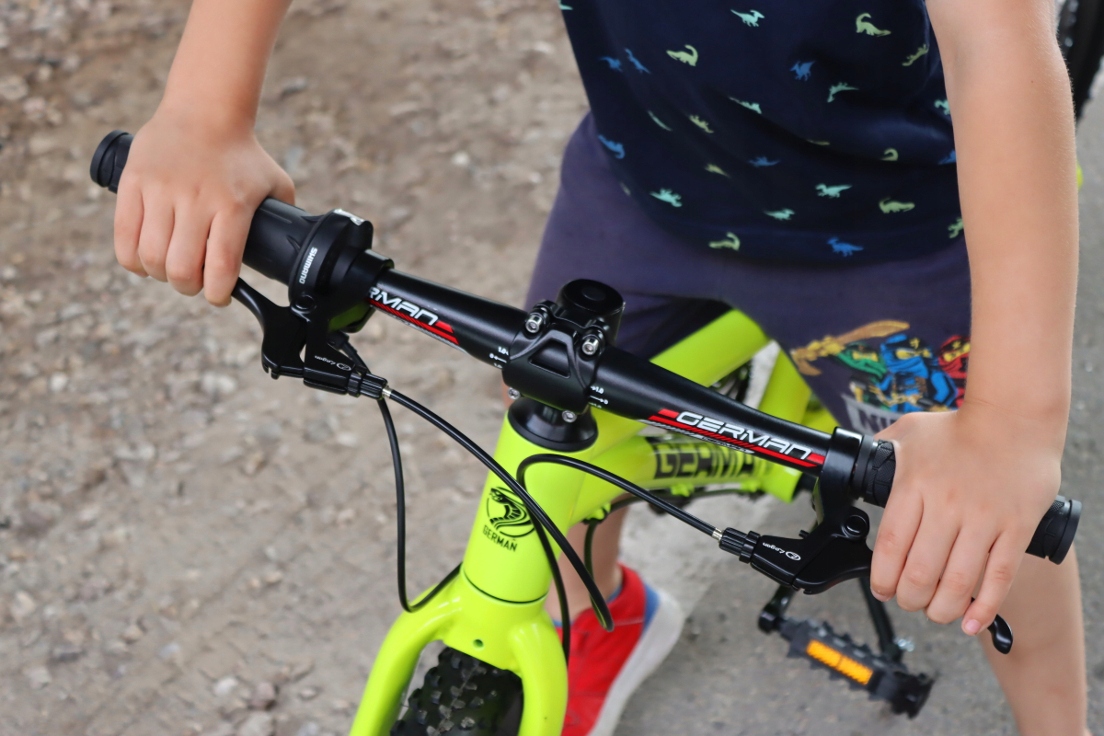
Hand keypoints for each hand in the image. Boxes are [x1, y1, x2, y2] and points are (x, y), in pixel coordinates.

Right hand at [113, 108, 294, 305]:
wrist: (205, 111)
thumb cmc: (242, 154)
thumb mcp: (275, 182)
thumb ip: (288, 215)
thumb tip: (294, 248)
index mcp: (232, 204)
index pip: (222, 266)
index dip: (218, 293)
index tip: (219, 296)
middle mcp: (195, 199)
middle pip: (181, 268)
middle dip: (188, 287)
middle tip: (194, 282)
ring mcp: (160, 190)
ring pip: (150, 257)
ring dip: (160, 275)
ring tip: (171, 270)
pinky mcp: (133, 183)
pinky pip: (123, 237)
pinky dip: (132, 260)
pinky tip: (144, 262)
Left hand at [869, 402, 1062, 636]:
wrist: (1016, 418)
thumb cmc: (959, 427)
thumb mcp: (909, 431)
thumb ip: (881, 451)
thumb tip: (856, 465)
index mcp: (914, 485)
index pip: (889, 546)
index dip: (881, 578)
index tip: (881, 589)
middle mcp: (946, 505)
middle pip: (920, 572)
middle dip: (909, 599)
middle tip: (909, 601)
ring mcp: (984, 518)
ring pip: (957, 582)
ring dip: (941, 609)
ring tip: (934, 612)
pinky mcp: (1016, 528)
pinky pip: (999, 577)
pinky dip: (983, 607)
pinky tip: (969, 621)